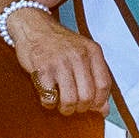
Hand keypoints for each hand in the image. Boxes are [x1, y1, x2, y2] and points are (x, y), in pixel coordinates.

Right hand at [3, 5, 118, 115]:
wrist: (34, 26)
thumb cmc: (60, 45)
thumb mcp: (83, 55)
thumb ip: (96, 79)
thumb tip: (104, 110)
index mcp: (92, 51)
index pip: (104, 85)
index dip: (99, 102)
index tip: (92, 106)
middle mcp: (78, 55)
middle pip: (87, 96)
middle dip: (81, 108)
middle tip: (74, 106)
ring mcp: (60, 62)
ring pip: (70, 100)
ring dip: (66, 109)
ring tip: (62, 105)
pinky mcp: (42, 69)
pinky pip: (50, 98)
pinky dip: (49, 104)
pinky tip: (48, 97)